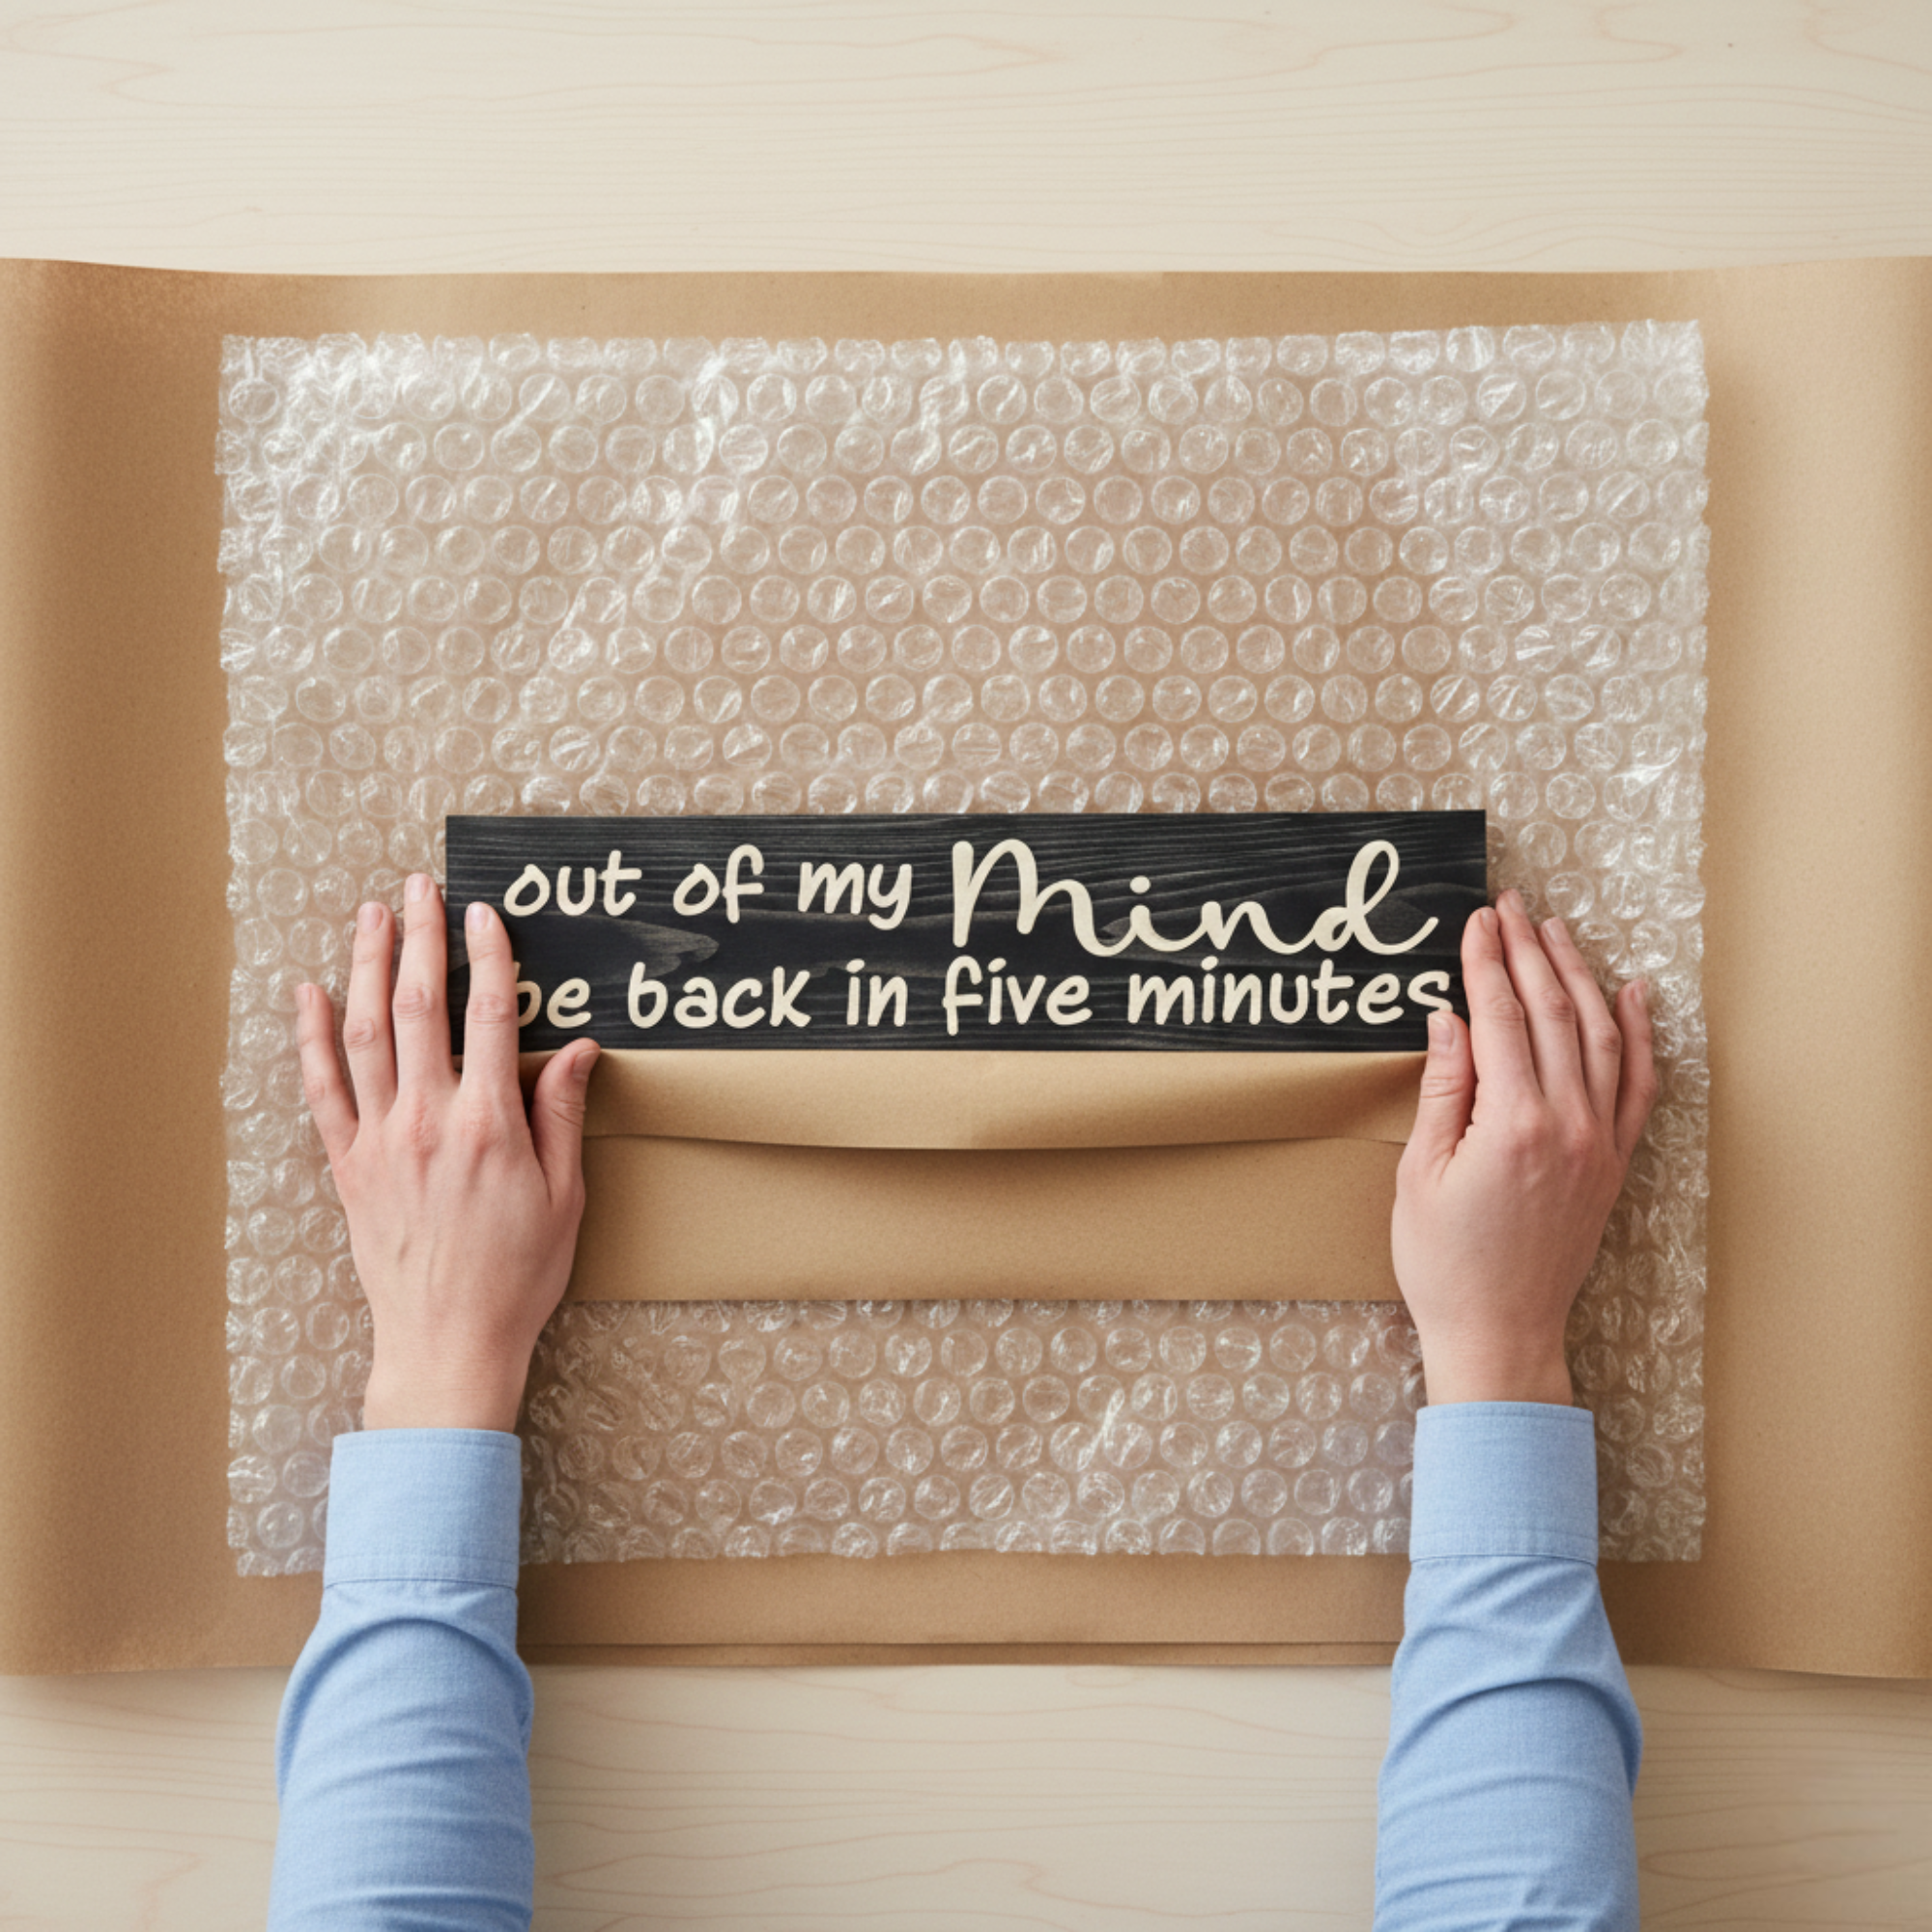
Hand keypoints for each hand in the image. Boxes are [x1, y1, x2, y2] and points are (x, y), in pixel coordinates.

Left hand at [296, 873, 599, 1431]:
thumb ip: (561, 1114)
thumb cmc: (517, 1276)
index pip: (487, 1017)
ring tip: (371, 918)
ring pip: (365, 1035)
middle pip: (419, 1009)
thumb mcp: (565, 1195)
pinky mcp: (349, 1167)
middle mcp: (427, 1122)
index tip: (486, 914)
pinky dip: (312, 1037)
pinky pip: (322, 1089)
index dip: (489, 957)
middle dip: (421, 940)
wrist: (448, 1342)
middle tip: (420, 889)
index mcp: (488, 1126)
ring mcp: (380, 1142)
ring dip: (368, 968)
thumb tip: (576, 1048)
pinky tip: (310, 994)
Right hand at [1390, 887, 1658, 1406]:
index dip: (1486, 964)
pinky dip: (1639, 1036)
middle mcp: (1567, 1126)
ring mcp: (1599, 1144)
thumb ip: (1442, 1089)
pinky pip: (1638, 1086)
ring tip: (1557, 935)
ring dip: (1579, 979)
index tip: (1476, 921)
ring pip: (1600, 1038)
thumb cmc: (1444, 1264)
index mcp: (1512, 1125)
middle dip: (1530, 954)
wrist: (1499, 1332)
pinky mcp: (1614, 1163)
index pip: (1502, 1019)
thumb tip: (1450, 1018)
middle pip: (1554, 1015)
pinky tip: (1632, 996)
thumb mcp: (1419, 1174)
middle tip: (1513, 908)